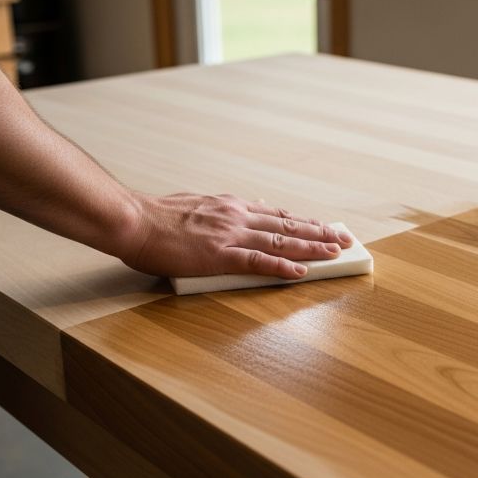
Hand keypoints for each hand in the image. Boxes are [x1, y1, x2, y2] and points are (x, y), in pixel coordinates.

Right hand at [120, 192, 352, 277]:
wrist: (132, 220)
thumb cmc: (156, 217)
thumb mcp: (196, 204)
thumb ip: (222, 211)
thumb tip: (245, 210)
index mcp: (230, 206)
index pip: (277, 215)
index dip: (304, 222)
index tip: (324, 226)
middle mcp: (236, 216)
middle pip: (287, 226)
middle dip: (319, 233)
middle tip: (344, 238)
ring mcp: (229, 235)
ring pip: (280, 242)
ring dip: (310, 248)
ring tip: (335, 253)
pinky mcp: (218, 255)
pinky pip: (256, 263)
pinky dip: (281, 268)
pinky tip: (300, 273)